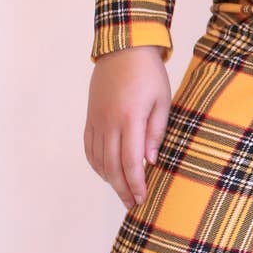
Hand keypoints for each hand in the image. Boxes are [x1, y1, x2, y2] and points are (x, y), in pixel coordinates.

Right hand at [85, 46, 172, 208]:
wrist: (122, 47)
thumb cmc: (148, 73)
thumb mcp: (162, 100)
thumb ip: (156, 131)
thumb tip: (151, 161)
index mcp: (129, 119)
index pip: (131, 162)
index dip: (136, 184)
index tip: (143, 198)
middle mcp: (109, 122)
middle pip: (112, 166)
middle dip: (123, 189)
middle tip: (133, 204)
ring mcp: (96, 120)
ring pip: (99, 160)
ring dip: (110, 180)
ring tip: (122, 192)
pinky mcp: (90, 117)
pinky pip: (89, 147)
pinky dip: (97, 164)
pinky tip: (106, 172)